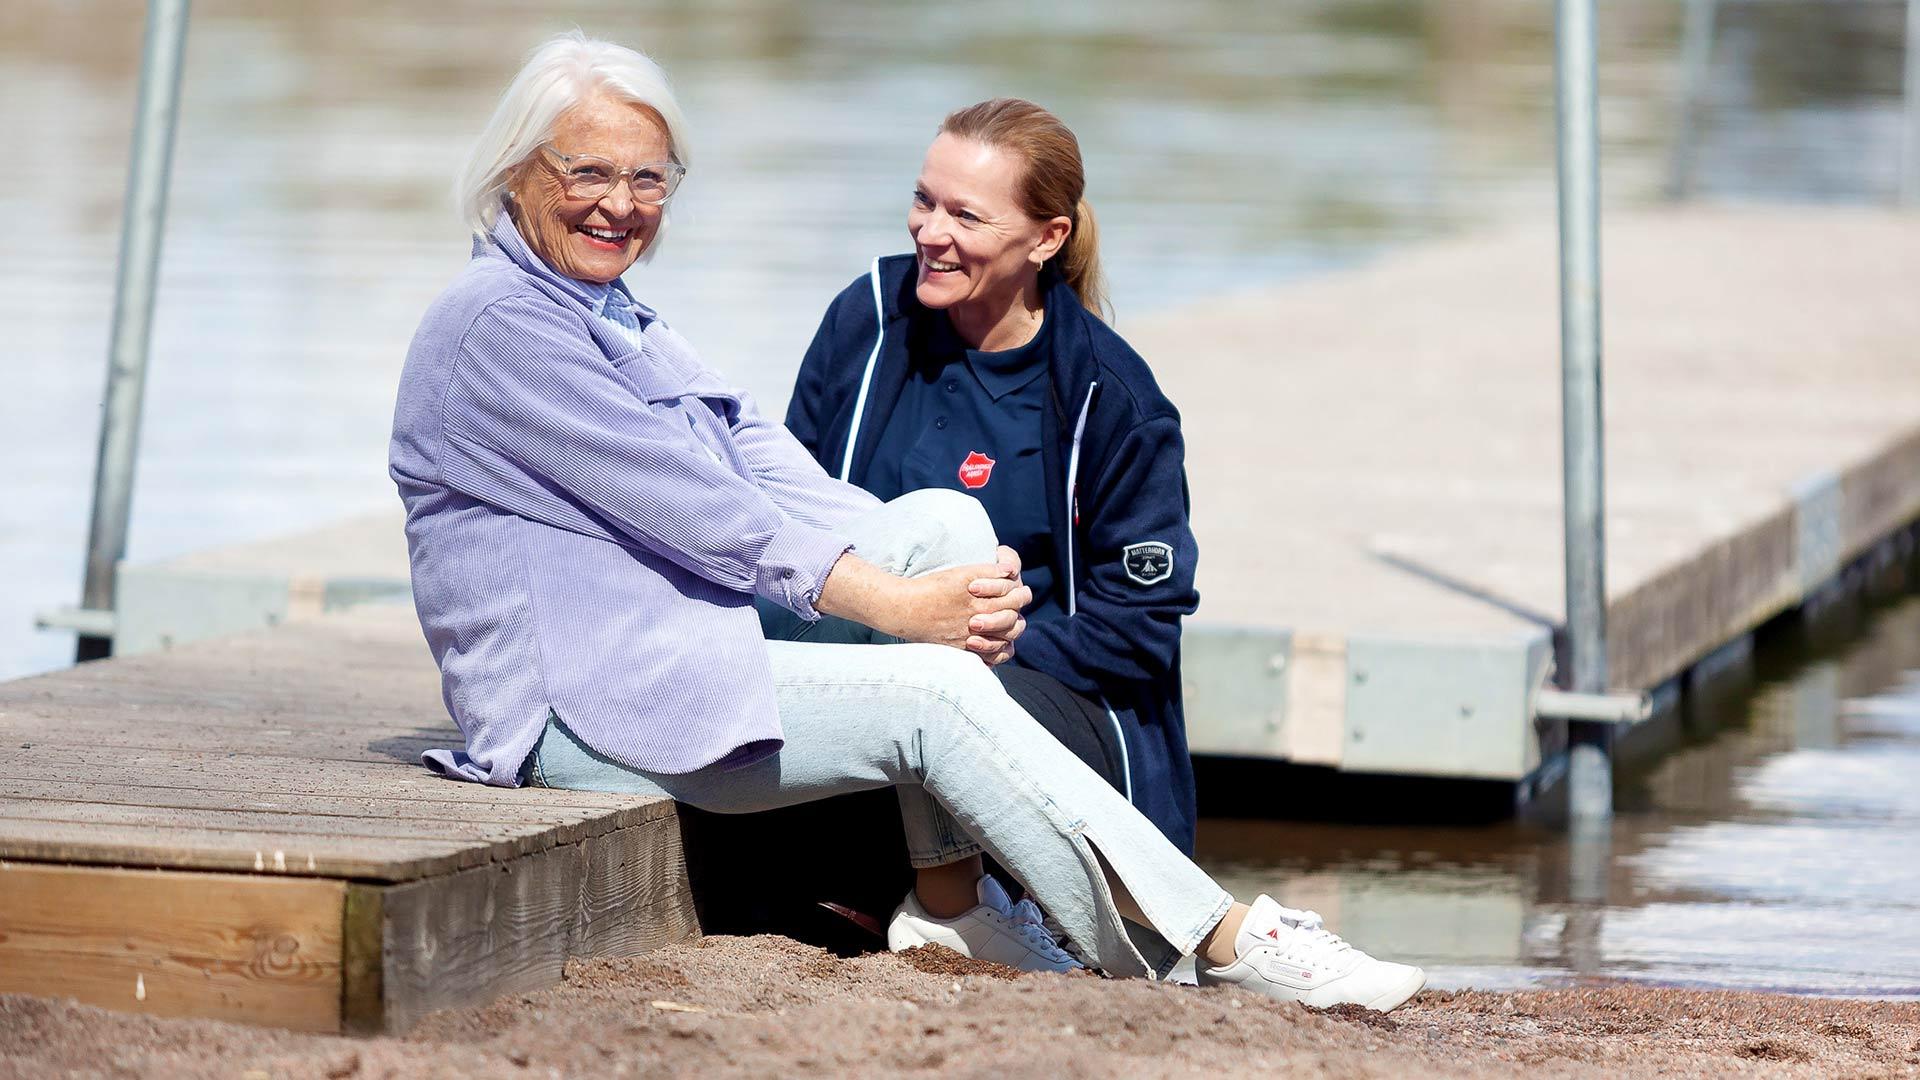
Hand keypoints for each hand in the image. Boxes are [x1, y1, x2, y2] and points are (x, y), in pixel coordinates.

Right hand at [816, 551, 1028, 659]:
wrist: (905, 608)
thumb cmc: (932, 587)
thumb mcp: (961, 573)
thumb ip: (989, 571)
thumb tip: (1011, 571)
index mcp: (982, 601)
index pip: (1014, 600)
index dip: (1021, 594)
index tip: (1022, 591)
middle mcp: (979, 621)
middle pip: (1012, 621)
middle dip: (1019, 613)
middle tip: (1018, 609)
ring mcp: (970, 639)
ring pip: (1004, 641)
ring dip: (1011, 633)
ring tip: (1011, 627)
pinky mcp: (960, 651)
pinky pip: (988, 658)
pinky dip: (997, 654)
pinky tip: (998, 646)